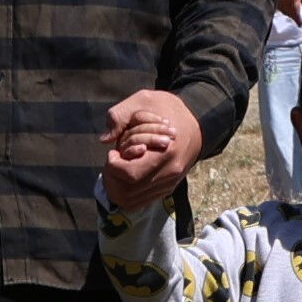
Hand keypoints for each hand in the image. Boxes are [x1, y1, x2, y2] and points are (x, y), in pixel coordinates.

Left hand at [101, 86, 205, 205]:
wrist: (196, 122)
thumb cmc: (167, 109)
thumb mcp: (143, 99)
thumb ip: (119, 116)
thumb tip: (104, 139)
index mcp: (166, 152)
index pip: (130, 174)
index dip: (114, 165)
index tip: (114, 152)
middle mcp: (170, 173)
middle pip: (128, 192)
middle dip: (112, 177)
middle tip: (115, 160)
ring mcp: (169, 184)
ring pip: (131, 200)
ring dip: (117, 186)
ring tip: (119, 167)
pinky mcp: (167, 188)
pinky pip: (140, 202)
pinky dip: (127, 192)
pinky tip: (126, 175)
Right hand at [277, 0, 301, 18]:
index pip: (295, 13)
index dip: (298, 20)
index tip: (301, 24)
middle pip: (288, 13)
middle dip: (294, 17)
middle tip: (299, 20)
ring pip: (283, 10)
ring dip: (288, 14)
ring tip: (294, 15)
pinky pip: (278, 5)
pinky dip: (283, 9)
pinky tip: (287, 9)